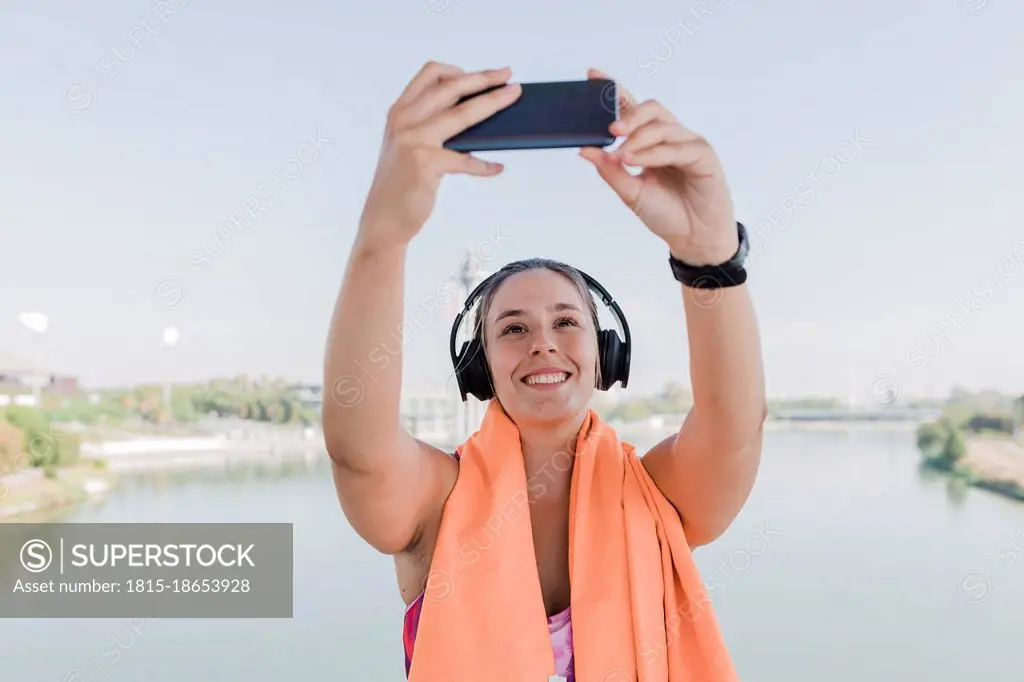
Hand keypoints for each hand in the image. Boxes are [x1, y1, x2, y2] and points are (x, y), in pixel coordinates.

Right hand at [357, 62, 521, 250]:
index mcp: (400, 111)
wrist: (382, 220)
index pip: (431, 74)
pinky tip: (497, 168)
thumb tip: (475, 115)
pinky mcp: (426, 163)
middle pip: (452, 87)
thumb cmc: (402, 184)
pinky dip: (484, 165)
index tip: (484, 75)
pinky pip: (466, 160)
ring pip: (463, 114)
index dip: (460, 70)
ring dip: (493, 103)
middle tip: (509, 77)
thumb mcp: (408, 146)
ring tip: (512, 100)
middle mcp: (404, 120)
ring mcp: (414, 140)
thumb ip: (430, 126)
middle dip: (485, 79)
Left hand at [579, 69, 736, 265]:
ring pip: (662, 127)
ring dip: (637, 140)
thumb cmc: (665, 212)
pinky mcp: (703, 156)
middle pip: (651, 109)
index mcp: (651, 140)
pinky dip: (652, 154)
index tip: (592, 76)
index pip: (632, 108)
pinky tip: (635, 161)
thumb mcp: (630, 192)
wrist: (692, 238)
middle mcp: (671, 136)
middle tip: (610, 131)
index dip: (614, 90)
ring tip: (620, 156)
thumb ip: (609, 170)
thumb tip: (584, 150)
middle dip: (629, 115)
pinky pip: (675, 148)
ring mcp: (688, 144)